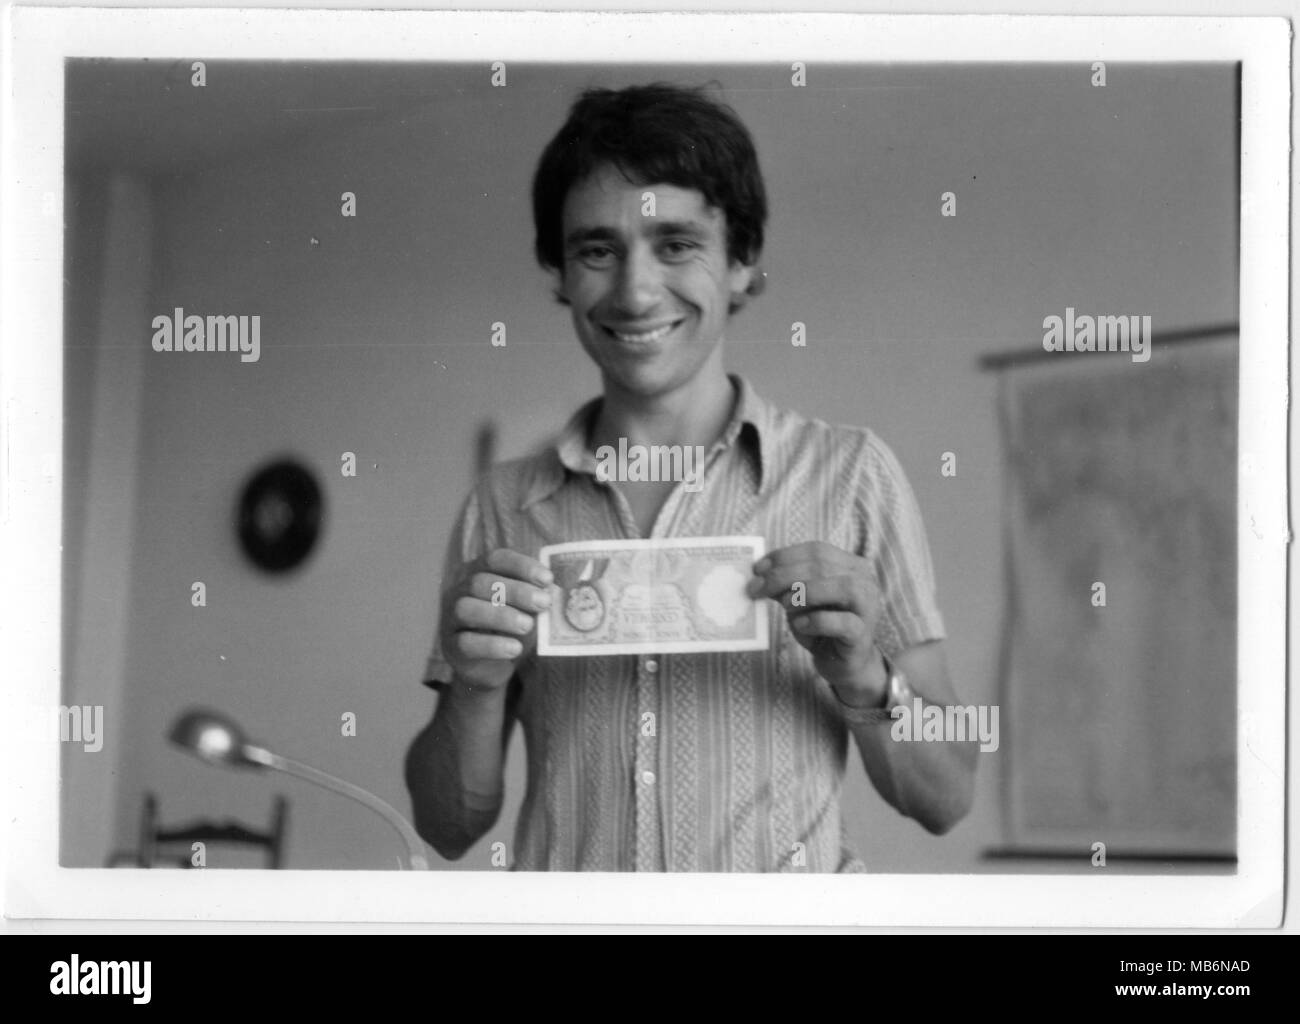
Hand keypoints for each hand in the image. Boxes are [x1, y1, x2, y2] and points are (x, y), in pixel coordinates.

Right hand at [440, 548, 552, 692]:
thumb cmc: (509, 628)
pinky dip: (492, 645)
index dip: (521, 566)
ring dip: (501, 615)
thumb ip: (535, 598)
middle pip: (480, 582)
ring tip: (527, 626)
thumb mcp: (525, 609)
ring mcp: (450, 618)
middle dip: (516, 591)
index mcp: (478, 573)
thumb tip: (552, 593)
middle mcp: (459, 591)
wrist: (489, 666)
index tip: (547, 578)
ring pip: (467, 609)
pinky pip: (466, 643)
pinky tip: (514, 648)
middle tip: (543, 603)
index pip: (495, 559)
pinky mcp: (451, 647)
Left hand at [746, 541, 886, 704]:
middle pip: (824, 565)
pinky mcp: (862, 634)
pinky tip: (800, 624)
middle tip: (757, 588)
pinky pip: (844, 622)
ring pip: (843, 587)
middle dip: (784, 575)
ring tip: (784, 605)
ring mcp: (867, 607)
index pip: (817, 550)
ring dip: (806, 592)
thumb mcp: (800, 601)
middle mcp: (864, 581)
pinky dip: (818, 621)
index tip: (757, 569)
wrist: (842, 663)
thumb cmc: (820, 627)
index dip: (785, 556)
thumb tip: (759, 574)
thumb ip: (787, 585)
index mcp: (850, 565)